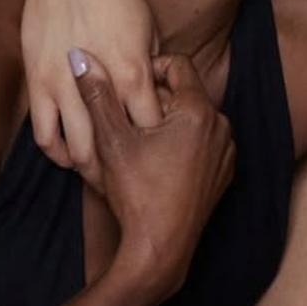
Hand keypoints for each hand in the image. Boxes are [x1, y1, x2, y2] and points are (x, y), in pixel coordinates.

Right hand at [22, 0, 160, 166]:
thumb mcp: (148, 28)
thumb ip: (149, 68)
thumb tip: (152, 96)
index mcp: (133, 69)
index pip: (151, 127)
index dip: (158, 146)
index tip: (162, 157)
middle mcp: (98, 82)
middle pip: (113, 147)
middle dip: (124, 168)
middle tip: (132, 178)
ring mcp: (62, 83)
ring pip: (76, 148)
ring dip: (89, 166)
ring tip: (100, 174)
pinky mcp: (36, 80)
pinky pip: (43, 132)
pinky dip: (58, 151)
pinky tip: (70, 155)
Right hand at [70, 49, 233, 301]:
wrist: (160, 249)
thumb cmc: (136, 194)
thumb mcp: (111, 141)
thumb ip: (97, 94)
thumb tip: (80, 56)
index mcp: (199, 111)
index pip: (178, 64)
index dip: (149, 67)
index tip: (127, 81)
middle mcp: (222, 126)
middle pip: (186, 93)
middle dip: (156, 98)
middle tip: (126, 113)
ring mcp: (227, 151)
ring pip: (194, 119)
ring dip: (169, 121)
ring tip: (138, 138)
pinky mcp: (224, 173)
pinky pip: (203, 144)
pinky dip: (183, 143)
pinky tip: (157, 161)